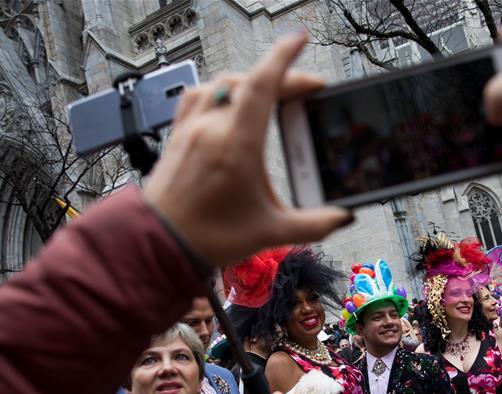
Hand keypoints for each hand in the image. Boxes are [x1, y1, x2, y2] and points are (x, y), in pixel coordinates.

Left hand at [145, 31, 351, 265]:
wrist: (158, 244)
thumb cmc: (208, 237)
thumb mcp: (270, 232)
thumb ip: (313, 224)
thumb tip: (343, 216)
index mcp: (237, 144)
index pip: (263, 84)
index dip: (284, 57)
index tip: (300, 41)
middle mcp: (211, 127)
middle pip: (248, 82)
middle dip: (279, 77)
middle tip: (304, 90)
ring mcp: (191, 128)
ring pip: (222, 85)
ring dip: (249, 82)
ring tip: (270, 95)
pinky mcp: (177, 136)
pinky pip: (198, 96)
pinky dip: (219, 91)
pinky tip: (227, 102)